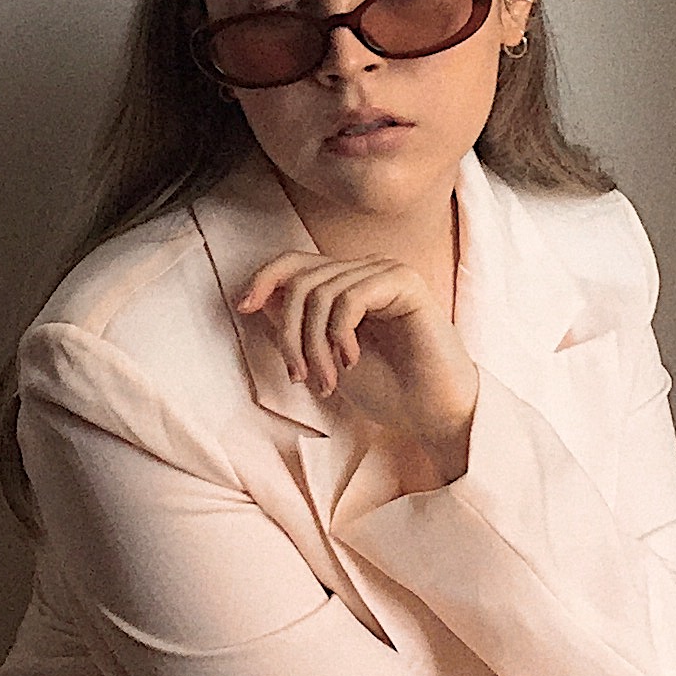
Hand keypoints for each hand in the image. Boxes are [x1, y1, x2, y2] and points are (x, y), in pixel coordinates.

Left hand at [235, 251, 478, 477]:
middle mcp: (366, 270)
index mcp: (348, 283)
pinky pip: (349, 297)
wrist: (432, 413)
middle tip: (300, 377)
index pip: (294, 262)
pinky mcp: (406, 282)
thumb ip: (297, 325)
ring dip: (313, 345)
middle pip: (300, 280)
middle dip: (288, 334)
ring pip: (320, 293)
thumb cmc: (387, 389)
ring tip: (327, 382)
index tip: (243, 307)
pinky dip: (339, 334)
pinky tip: (351, 360)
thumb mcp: (324, 356)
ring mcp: (386, 272)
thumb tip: (257, 297)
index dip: (264, 278)